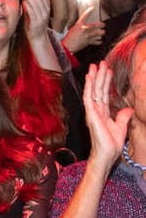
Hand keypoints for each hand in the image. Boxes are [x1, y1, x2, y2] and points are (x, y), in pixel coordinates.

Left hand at [23, 0, 50, 37]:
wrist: (38, 40)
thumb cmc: (35, 27)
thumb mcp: (36, 16)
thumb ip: (33, 9)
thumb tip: (26, 0)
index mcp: (47, 11)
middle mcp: (45, 13)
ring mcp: (41, 18)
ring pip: (37, 4)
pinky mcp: (36, 23)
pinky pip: (32, 12)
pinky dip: (28, 6)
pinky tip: (24, 2)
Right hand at [62, 13, 103, 51]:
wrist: (67, 47)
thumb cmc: (68, 39)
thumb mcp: (73, 29)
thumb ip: (79, 26)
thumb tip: (85, 25)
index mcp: (79, 25)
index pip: (84, 16)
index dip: (89, 11)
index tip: (92, 8)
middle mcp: (85, 29)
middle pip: (97, 25)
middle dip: (102, 25)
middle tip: (103, 25)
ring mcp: (88, 36)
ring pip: (100, 33)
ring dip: (102, 33)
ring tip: (102, 32)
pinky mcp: (89, 42)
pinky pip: (98, 41)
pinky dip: (99, 41)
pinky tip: (99, 40)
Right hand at [82, 61, 132, 175]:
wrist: (106, 154)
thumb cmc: (111, 145)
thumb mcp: (121, 127)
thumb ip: (123, 117)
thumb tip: (127, 109)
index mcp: (102, 113)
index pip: (103, 94)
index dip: (105, 82)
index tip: (107, 70)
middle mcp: (96, 111)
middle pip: (98, 90)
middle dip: (99, 76)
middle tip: (100, 63)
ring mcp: (92, 112)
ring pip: (93, 91)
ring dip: (94, 77)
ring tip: (95, 66)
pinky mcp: (91, 114)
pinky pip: (89, 97)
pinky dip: (89, 86)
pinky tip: (90, 77)